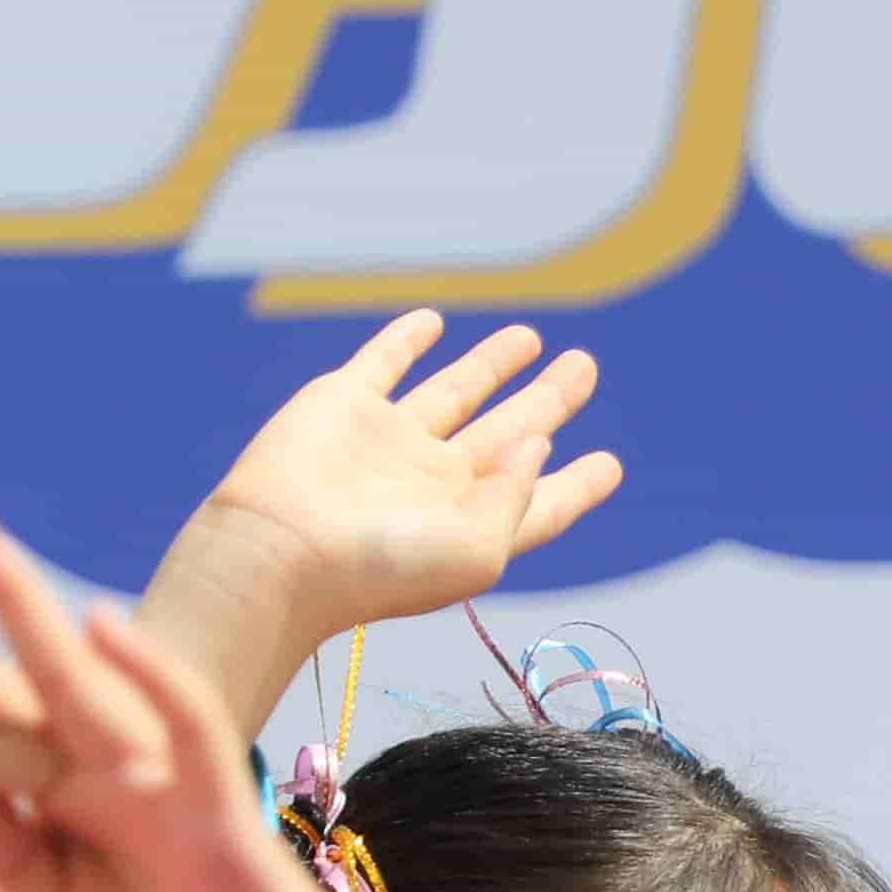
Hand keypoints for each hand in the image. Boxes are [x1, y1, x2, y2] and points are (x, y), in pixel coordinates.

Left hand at [0, 500, 502, 891]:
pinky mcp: (217, 807)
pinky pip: (190, 726)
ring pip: (78, 678)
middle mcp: (99, 772)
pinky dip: (154, 676)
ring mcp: (157, 780)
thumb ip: (4, 854)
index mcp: (59, 798)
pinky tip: (107, 628)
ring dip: (18, 603)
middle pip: (2, 687)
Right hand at [138, 313, 622, 740]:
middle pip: (510, 433)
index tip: (610, 464)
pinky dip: (406, 341)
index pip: (539, 501)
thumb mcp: (477, 551)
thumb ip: (517, 496)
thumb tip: (538, 441)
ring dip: (493, 364)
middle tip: (585, 367)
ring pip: (456, 391)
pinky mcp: (345, 404)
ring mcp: (391, 441)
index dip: (576, 483)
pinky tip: (434, 323)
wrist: (281, 550)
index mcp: (475, 525)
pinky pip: (385, 362)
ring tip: (533, 339)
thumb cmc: (383, 568)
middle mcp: (437, 483)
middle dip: (550, 400)